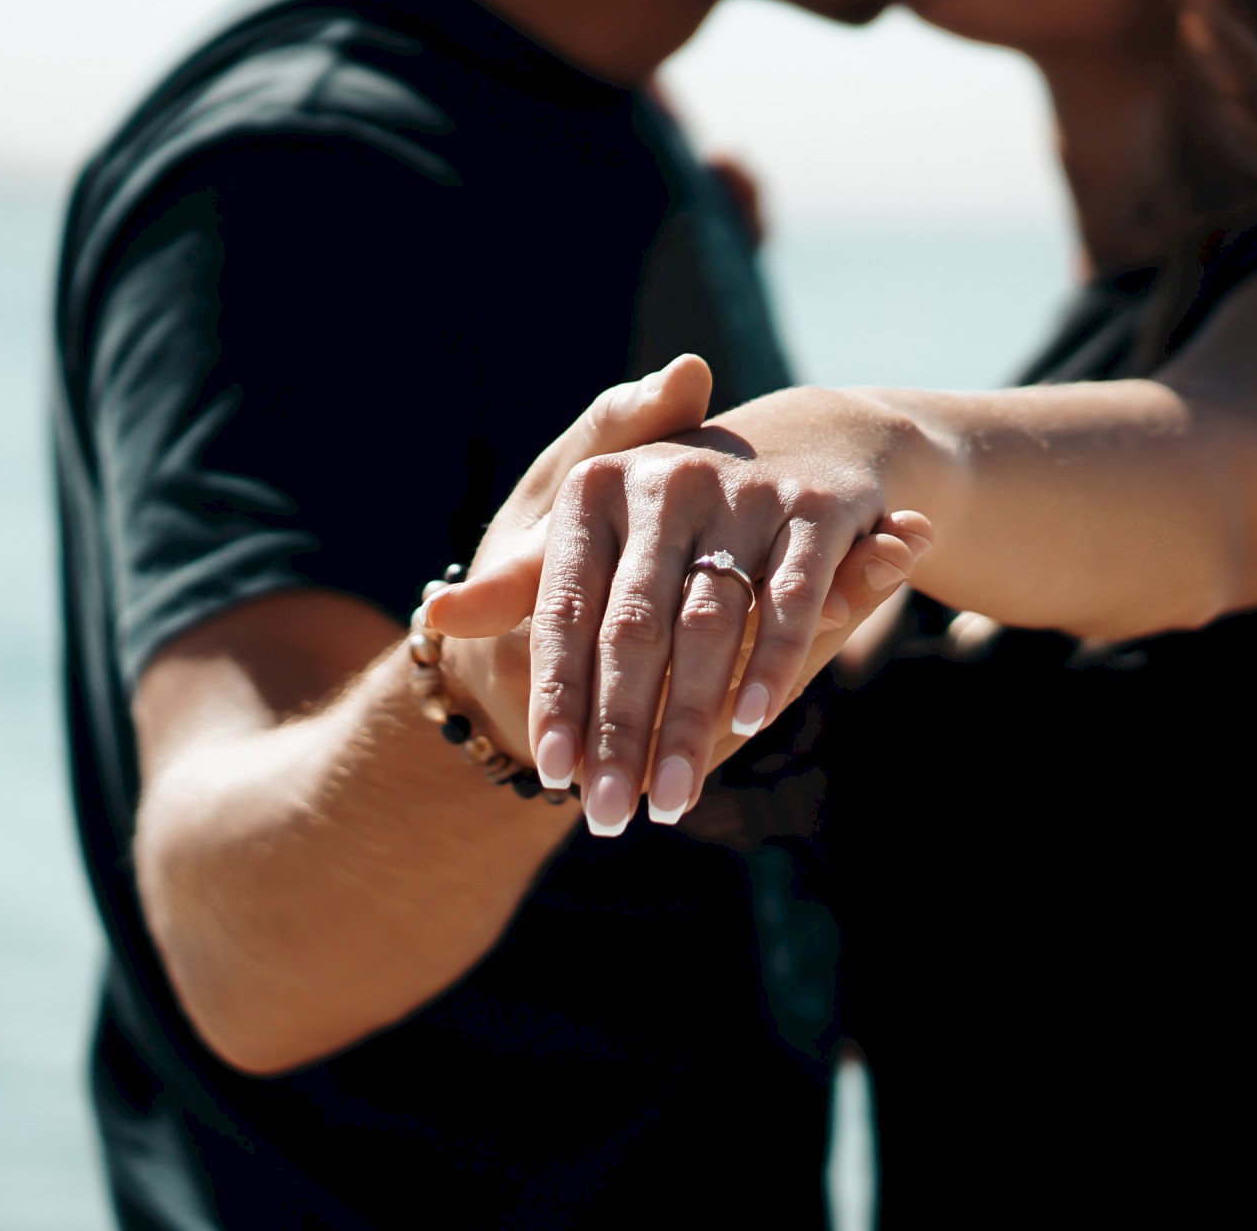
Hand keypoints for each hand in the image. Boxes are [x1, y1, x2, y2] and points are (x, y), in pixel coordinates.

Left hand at [431, 388, 932, 834]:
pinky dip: (772, 663)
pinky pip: (788, 600)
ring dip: (689, 721)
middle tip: (606, 815)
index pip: (566, 611)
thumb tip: (438, 616)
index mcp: (596, 492)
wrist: (808, 442)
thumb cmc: (679, 513)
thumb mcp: (600, 535)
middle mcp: (665, 483)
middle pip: (633, 630)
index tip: (552, 773)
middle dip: (620, 730)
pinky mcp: (817, 509)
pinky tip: (750, 723)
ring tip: (671, 799)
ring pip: (708, 626)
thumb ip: (527, 584)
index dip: (559, 695)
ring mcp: (744, 493)